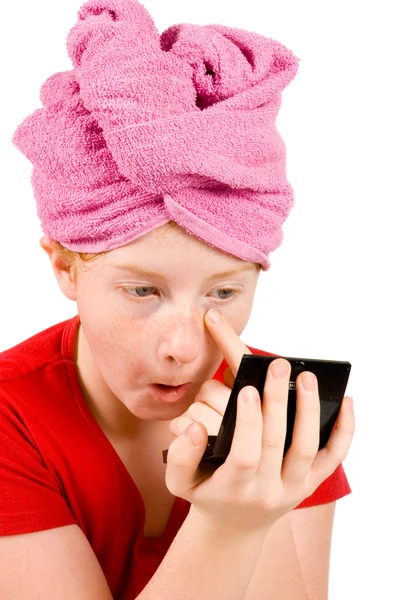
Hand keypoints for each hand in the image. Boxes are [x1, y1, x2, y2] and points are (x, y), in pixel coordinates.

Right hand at [165, 309, 354, 534]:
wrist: (235, 527)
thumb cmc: (207, 493)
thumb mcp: (180, 482)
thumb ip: (180, 455)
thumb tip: (194, 428)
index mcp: (233, 488)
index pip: (244, 456)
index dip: (248, 424)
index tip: (246, 391)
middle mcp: (267, 491)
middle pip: (276, 443)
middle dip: (277, 401)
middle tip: (278, 365)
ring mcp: (293, 487)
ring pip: (305, 447)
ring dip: (308, 409)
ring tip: (306, 376)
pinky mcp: (312, 482)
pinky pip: (333, 457)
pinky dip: (344, 430)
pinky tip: (346, 401)